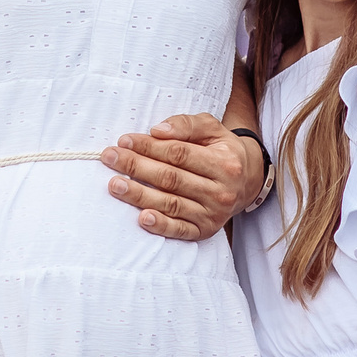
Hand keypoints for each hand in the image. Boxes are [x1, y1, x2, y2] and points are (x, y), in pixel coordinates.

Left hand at [102, 113, 261, 242]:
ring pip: (171, 204)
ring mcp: (213, 214)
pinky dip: (160, 225)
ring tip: (115, 185)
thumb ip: (186, 124)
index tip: (124, 141)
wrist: (246, 182)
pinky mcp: (205, 231)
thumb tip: (157, 130)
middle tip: (110, 158)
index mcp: (224, 163)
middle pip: (171, 178)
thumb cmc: (221, 151)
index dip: (149, 146)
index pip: (179, 153)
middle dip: (137, 167)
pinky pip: (180, 230)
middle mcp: (221, 191)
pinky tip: (142, 218)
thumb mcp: (212, 129)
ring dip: (139, 195)